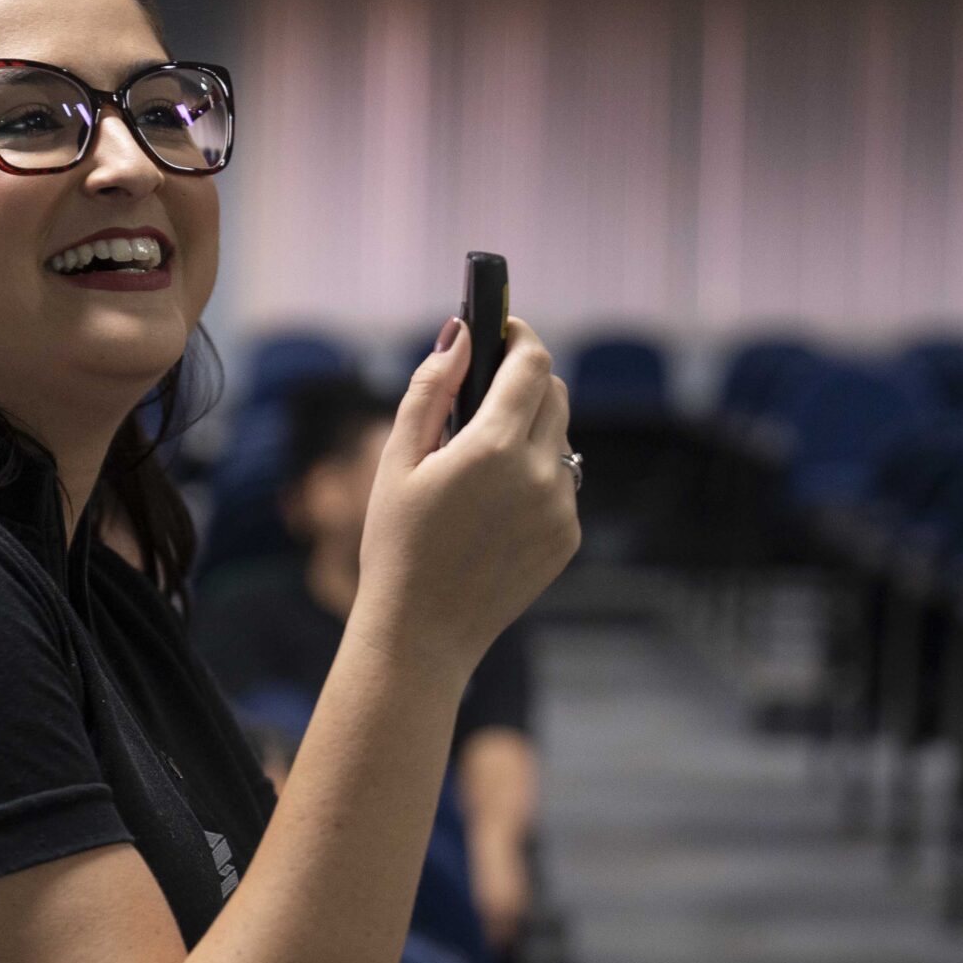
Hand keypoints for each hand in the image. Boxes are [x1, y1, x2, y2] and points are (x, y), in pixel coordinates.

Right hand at [356, 317, 578, 677]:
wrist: (422, 633)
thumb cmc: (396, 545)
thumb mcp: (397, 460)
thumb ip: (431, 388)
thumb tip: (461, 332)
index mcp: (491, 448)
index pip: (531, 363)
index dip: (518, 336)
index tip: (501, 329)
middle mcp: (537, 475)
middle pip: (554, 393)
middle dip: (525, 381)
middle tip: (486, 392)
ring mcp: (559, 509)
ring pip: (560, 439)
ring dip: (530, 431)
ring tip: (483, 459)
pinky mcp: (567, 538)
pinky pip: (560, 484)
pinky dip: (535, 477)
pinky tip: (494, 505)